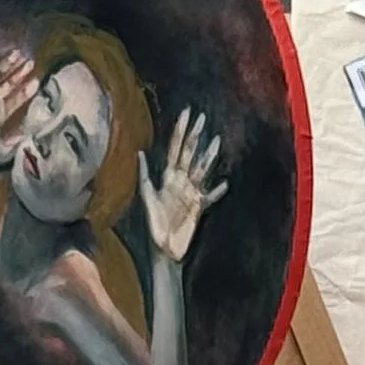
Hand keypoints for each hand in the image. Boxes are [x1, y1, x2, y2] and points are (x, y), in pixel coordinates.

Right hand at [0, 21, 36, 158]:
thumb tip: (32, 133)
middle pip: (9, 83)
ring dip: (9, 63)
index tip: (37, 83)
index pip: (16, 99)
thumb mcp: (7, 148)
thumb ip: (19, 139)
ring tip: (20, 54)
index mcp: (0, 113)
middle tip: (32, 63)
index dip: (26, 92)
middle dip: (20, 73)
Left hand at [139, 109, 227, 263]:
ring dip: (209, 156)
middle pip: (189, 154)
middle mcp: (180, 182)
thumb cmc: (154, 225)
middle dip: (195, 136)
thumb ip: (145, 176)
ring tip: (216, 141)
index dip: (180, 131)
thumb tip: (140, 152)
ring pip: (202, 170)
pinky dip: (217, 191)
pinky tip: (225, 183)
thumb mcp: (147, 198)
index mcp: (168, 177)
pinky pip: (210, 197)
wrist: (163, 250)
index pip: (175, 149)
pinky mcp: (199, 208)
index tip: (186, 114)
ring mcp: (191, 193)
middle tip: (202, 118)